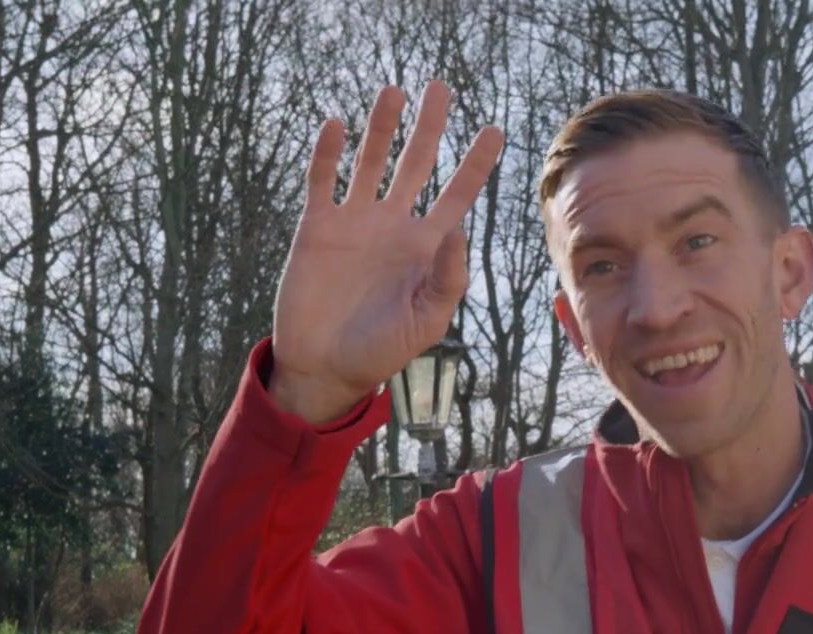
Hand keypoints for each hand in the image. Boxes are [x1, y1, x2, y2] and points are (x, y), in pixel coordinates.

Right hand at [270, 81, 504, 423]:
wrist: (325, 366)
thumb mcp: (428, 321)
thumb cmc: (381, 350)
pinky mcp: (317, 227)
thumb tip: (459, 229)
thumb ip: (448, 279)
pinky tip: (337, 126)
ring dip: (381, 127)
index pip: (457, 195)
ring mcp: (355, 222)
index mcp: (426, 246)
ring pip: (371, 162)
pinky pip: (324, 181)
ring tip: (393, 92)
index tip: (494, 130)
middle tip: (441, 87)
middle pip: (416, 164)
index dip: (475, 164)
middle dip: (429, 127)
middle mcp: (394, 225)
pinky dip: (328, 154)